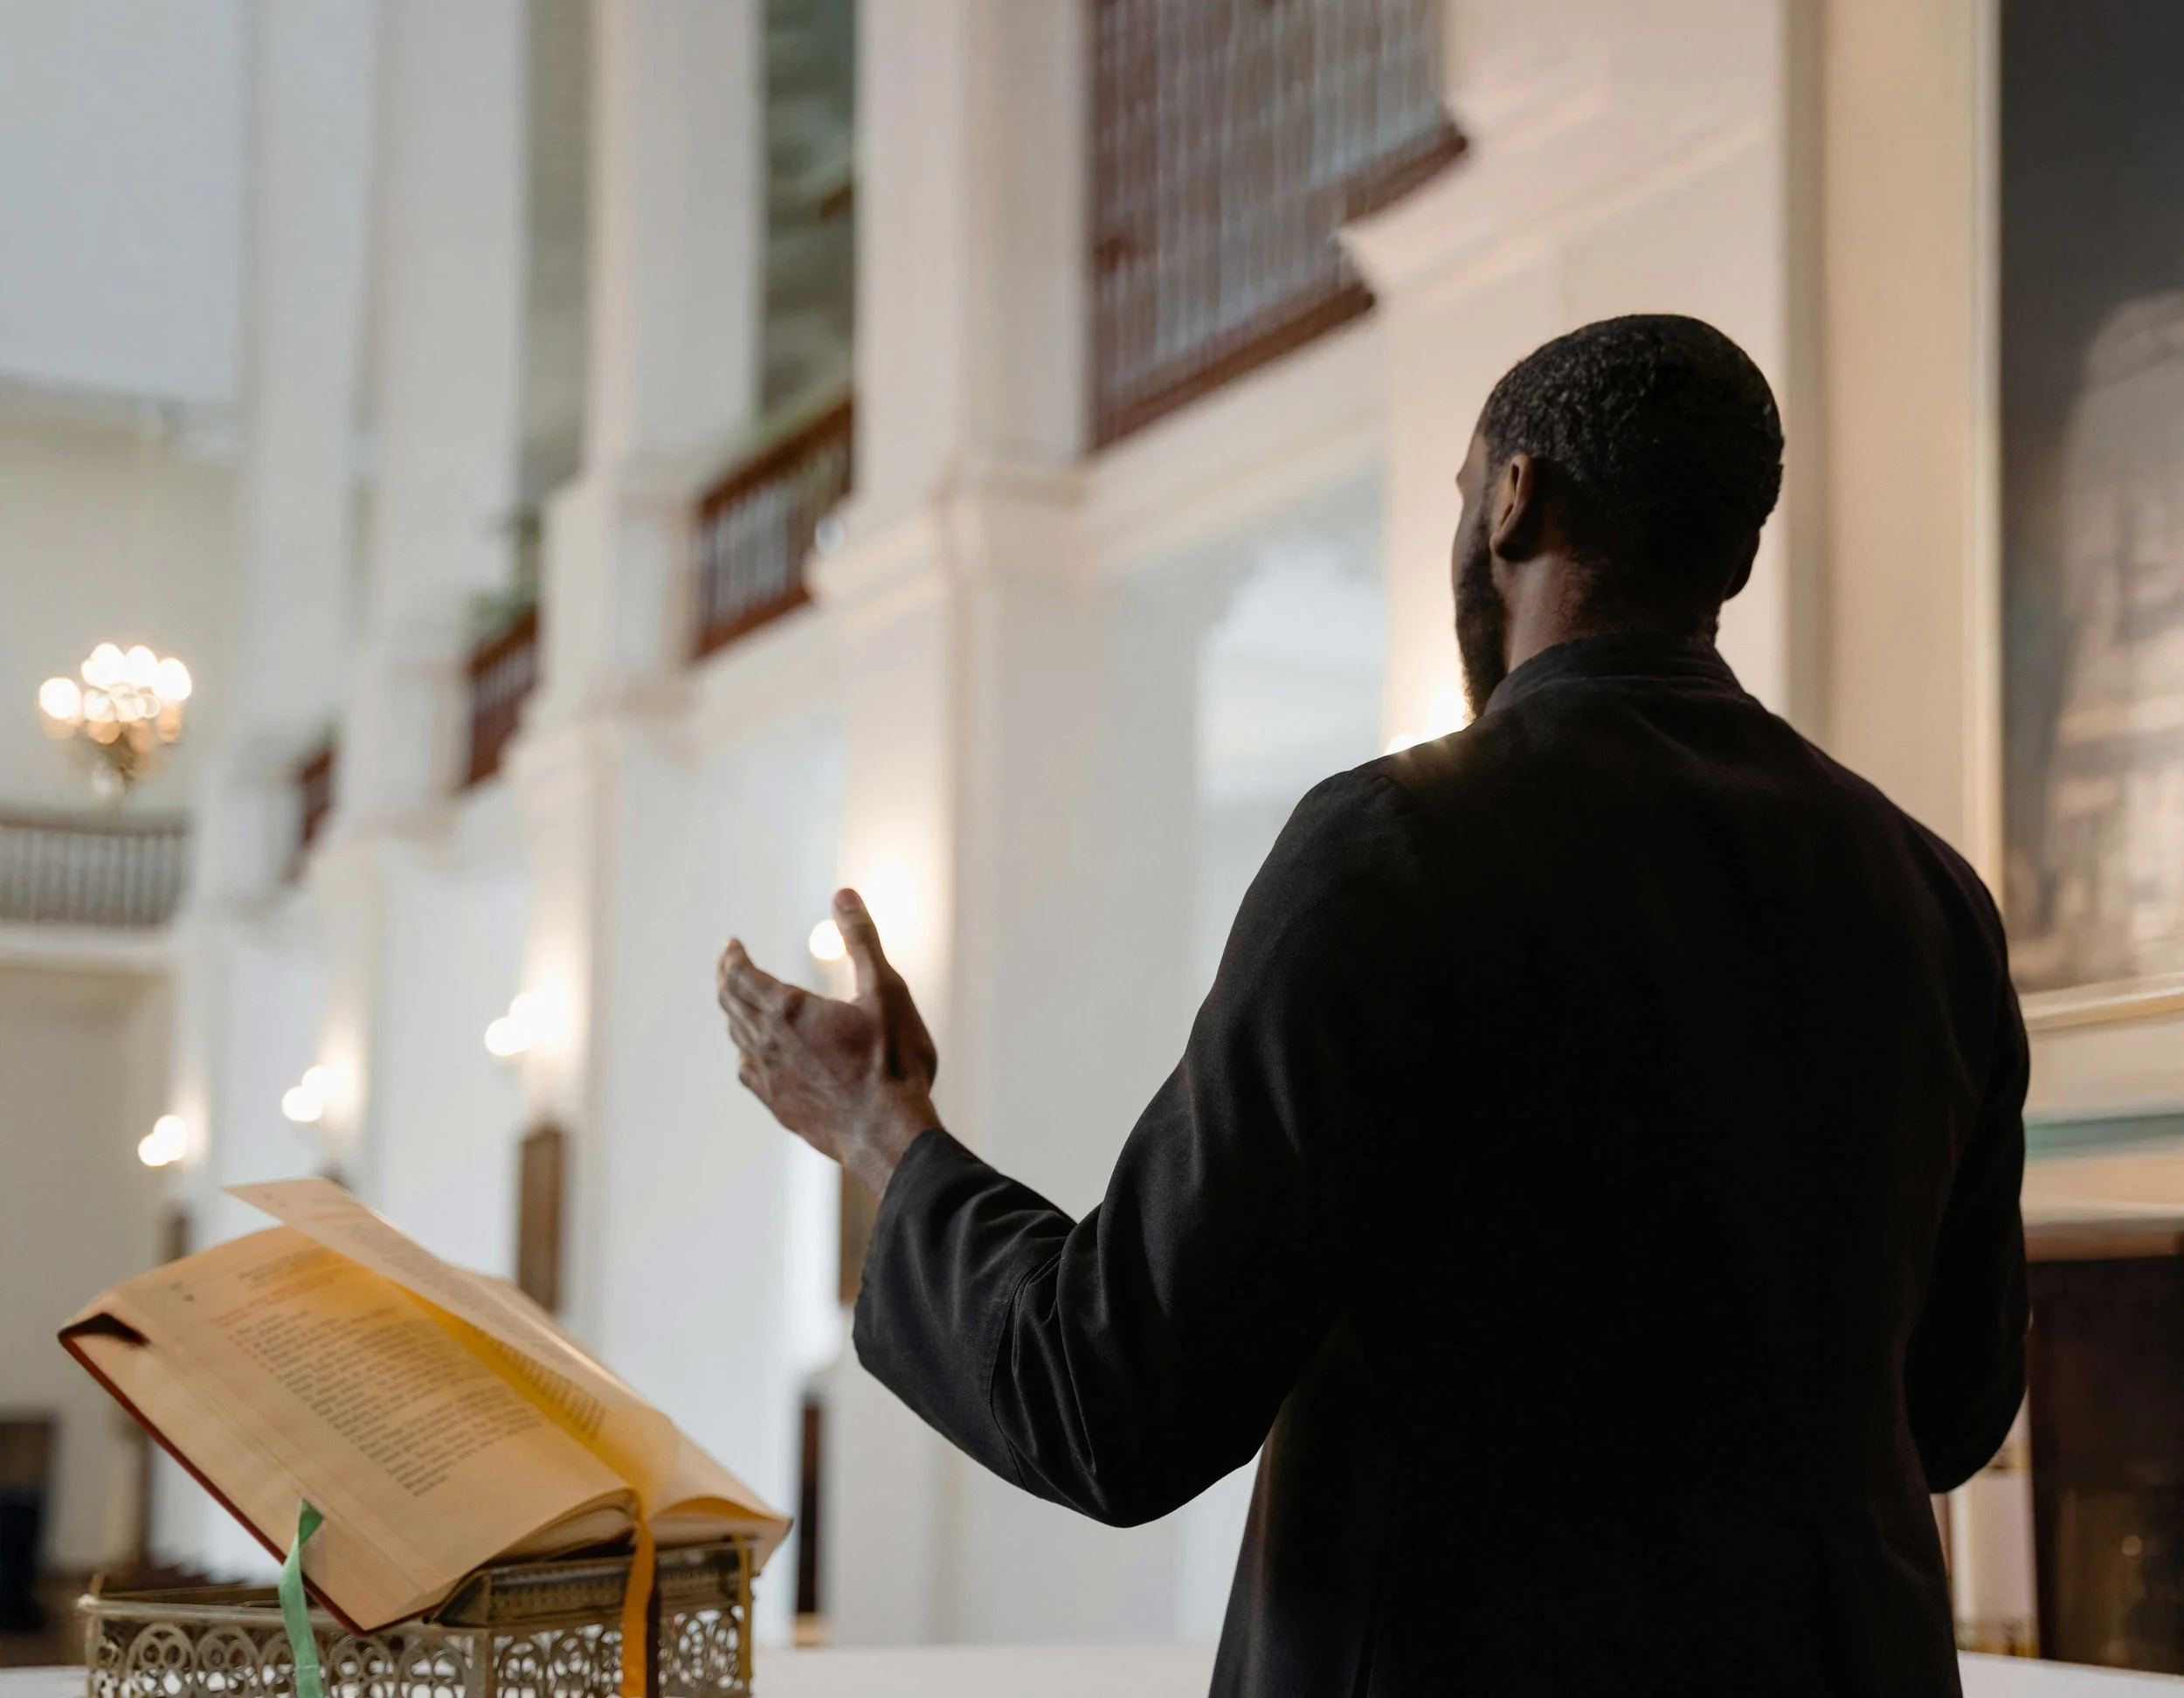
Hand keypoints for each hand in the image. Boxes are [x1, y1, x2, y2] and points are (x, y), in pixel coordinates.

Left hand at [717, 889, 940, 1198]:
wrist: (890, 1136)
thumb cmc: (893, 1063)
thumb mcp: (886, 990)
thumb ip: (861, 941)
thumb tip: (842, 895)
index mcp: (789, 1011)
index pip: (741, 976)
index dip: (733, 957)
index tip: (732, 944)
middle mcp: (769, 1044)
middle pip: (731, 1004)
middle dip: (728, 978)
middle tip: (730, 964)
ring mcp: (771, 1080)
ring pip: (739, 1038)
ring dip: (735, 1013)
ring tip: (740, 1001)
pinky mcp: (781, 1108)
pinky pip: (749, 1073)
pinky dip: (746, 1052)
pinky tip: (753, 1056)